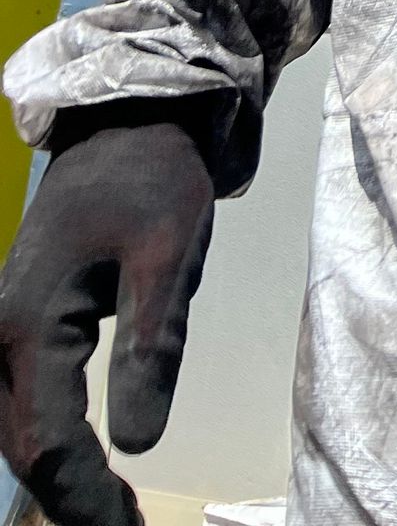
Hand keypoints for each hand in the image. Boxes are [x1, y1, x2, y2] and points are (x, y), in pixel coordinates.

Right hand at [0, 102, 217, 525]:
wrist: (129, 122)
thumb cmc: (153, 180)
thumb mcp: (169, 256)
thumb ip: (152, 347)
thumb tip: (139, 444)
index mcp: (27, 324)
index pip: (48, 441)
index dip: (85, 498)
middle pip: (20, 446)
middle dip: (70, 499)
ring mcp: (1, 329)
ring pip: (14, 428)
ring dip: (58, 477)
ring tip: (113, 514)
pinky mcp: (19, 324)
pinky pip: (22, 401)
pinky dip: (51, 441)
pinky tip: (92, 468)